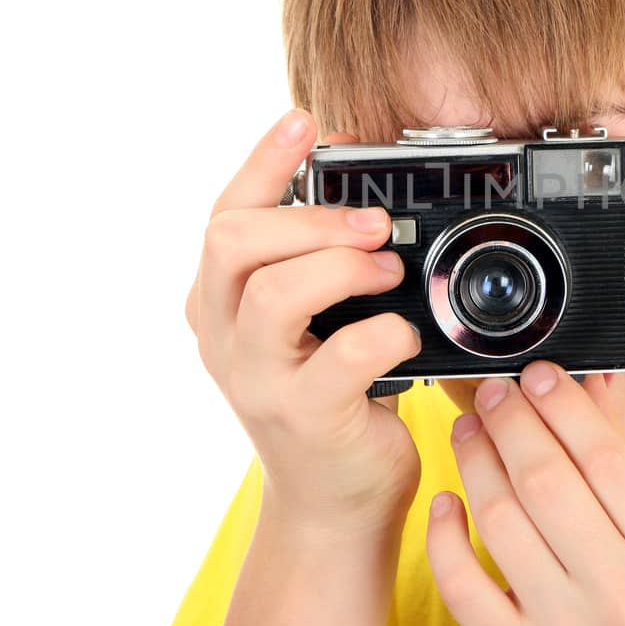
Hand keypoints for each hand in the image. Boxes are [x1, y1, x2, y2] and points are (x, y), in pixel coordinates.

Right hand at [185, 109, 423, 540]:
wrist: (334, 506)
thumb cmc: (332, 403)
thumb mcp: (309, 327)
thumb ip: (315, 268)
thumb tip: (366, 201)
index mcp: (220, 303)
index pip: (224, 214)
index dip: (264, 161)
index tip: (305, 119)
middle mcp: (224, 337)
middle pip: (233, 241)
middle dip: (309, 215)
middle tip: (375, 221)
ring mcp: (257, 381)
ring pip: (274, 292)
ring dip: (341, 265)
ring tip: (388, 270)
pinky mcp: (304, 418)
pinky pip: (341, 359)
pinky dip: (383, 334)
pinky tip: (404, 335)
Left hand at [425, 361, 624, 625]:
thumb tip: (568, 395)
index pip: (605, 457)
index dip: (561, 405)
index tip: (536, 374)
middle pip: (546, 479)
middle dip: (509, 421)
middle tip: (492, 392)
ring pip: (500, 520)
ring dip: (475, 461)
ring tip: (469, 430)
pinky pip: (463, 583)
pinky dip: (445, 534)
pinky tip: (446, 499)